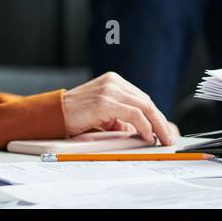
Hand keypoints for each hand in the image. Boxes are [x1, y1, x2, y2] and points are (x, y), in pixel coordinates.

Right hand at [62, 72, 178, 144]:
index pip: (142, 99)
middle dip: (160, 121)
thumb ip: (121, 119)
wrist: (52, 115)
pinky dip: (144, 126)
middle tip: (169, 137)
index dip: (155, 115)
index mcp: (115, 81)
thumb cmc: (75, 116)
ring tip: (162, 139)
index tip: (164, 129)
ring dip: (156, 125)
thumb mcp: (103, 116)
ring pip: (144, 107)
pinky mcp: (105, 101)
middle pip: (146, 101)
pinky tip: (148, 136)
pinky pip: (133, 114)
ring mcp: (110, 89)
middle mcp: (114, 82)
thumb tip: (141, 131)